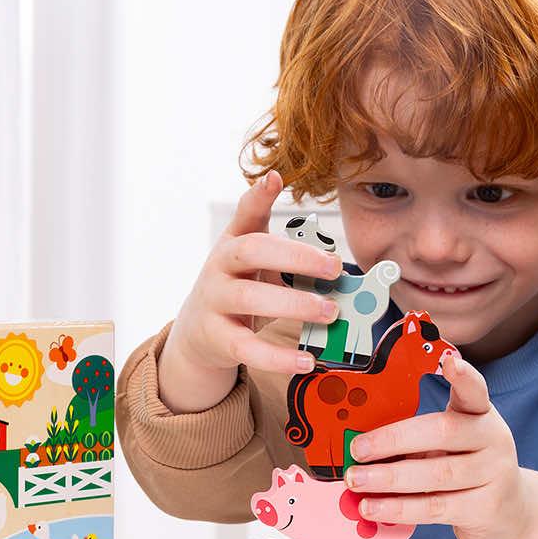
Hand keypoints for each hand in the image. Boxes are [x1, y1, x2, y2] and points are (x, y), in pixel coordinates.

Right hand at [158, 170, 343, 413]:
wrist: (199, 330)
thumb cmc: (239, 287)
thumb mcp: (257, 263)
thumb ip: (293, 256)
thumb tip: (339, 260)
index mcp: (234, 242)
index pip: (245, 214)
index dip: (258, 196)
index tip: (274, 179)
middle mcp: (220, 267)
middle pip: (252, 252)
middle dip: (295, 257)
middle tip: (335, 267)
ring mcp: (215, 301)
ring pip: (251, 298)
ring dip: (294, 304)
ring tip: (330, 312)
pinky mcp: (218, 338)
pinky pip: (248, 348)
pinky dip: (278, 357)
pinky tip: (306, 359)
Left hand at [343, 352, 530, 538]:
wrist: (511, 514)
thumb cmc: (466, 469)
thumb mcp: (450, 444)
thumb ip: (416, 437)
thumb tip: (362, 444)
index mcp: (480, 414)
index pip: (474, 390)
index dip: (463, 376)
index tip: (448, 361)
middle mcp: (492, 439)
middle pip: (443, 432)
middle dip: (394, 439)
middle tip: (357, 448)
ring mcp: (494, 474)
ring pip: (437, 473)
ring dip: (390, 478)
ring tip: (356, 480)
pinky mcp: (486, 508)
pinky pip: (436, 507)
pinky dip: (400, 507)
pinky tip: (374, 507)